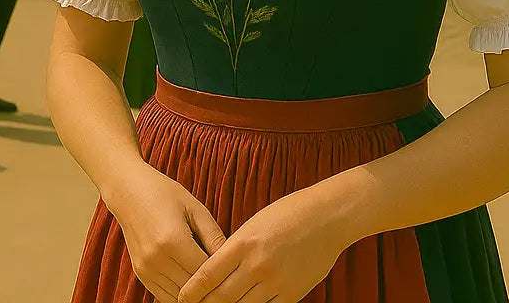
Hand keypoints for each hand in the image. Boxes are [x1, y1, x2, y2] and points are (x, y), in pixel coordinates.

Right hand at [106, 165, 225, 302]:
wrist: (128, 191)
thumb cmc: (164, 194)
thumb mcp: (195, 209)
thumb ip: (215, 237)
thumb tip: (233, 262)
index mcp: (173, 240)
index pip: (206, 273)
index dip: (224, 274)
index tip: (236, 272)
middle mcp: (156, 259)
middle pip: (194, 288)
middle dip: (213, 286)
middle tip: (228, 281)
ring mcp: (146, 268)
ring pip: (180, 297)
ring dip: (196, 293)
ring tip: (211, 283)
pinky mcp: (140, 273)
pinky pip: (165, 297)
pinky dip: (181, 295)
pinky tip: (192, 284)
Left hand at [177, 189, 348, 302]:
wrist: (327, 217)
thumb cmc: (286, 215)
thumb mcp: (252, 226)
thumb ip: (233, 250)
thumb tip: (214, 273)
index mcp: (242, 244)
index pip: (207, 275)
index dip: (191, 291)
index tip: (182, 298)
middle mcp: (257, 265)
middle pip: (221, 297)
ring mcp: (276, 281)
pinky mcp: (293, 293)